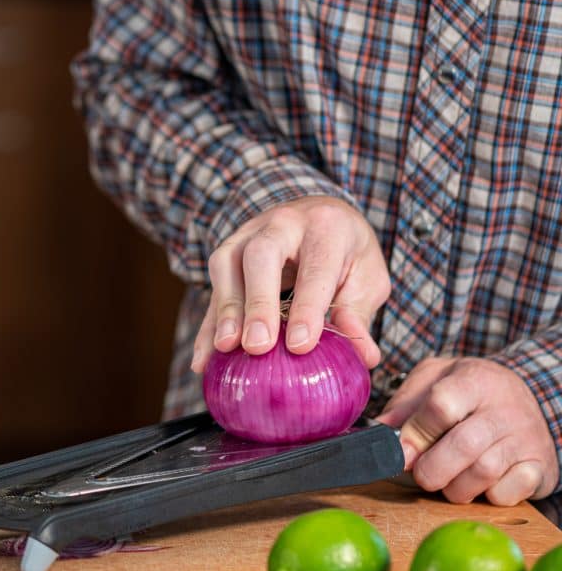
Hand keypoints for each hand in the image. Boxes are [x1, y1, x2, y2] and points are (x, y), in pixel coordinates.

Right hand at [191, 196, 389, 373]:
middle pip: (262, 255)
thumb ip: (360, 312)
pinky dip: (207, 325)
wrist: (319, 212)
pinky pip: (213, 288)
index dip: (307, 306)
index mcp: (325, 226)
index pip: (315, 266)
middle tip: (258, 346)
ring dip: (226, 309)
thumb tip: (365, 357)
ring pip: (228, 264)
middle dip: (258, 302)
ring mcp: (248, 234)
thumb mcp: (367, 275)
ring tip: (226, 347)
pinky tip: (204, 358)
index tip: (300, 345)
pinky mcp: (227, 253)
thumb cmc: (346, 251)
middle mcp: (282, 223)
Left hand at [376, 357, 558, 504]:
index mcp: (474, 379)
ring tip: (449, 480)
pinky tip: (482, 484)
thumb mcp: (435, 379)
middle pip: (463, 445)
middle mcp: (505, 407)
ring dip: (456, 487)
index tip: (402, 451)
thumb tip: (379, 432)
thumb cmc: (469, 392)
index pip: (442, 405)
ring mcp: (525, 437)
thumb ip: (405, 403)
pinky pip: (508, 493)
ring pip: (484, 472)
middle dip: (432, 469)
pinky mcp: (540, 467)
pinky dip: (487, 497)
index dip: (417, 434)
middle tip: (422, 475)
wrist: (526, 398)